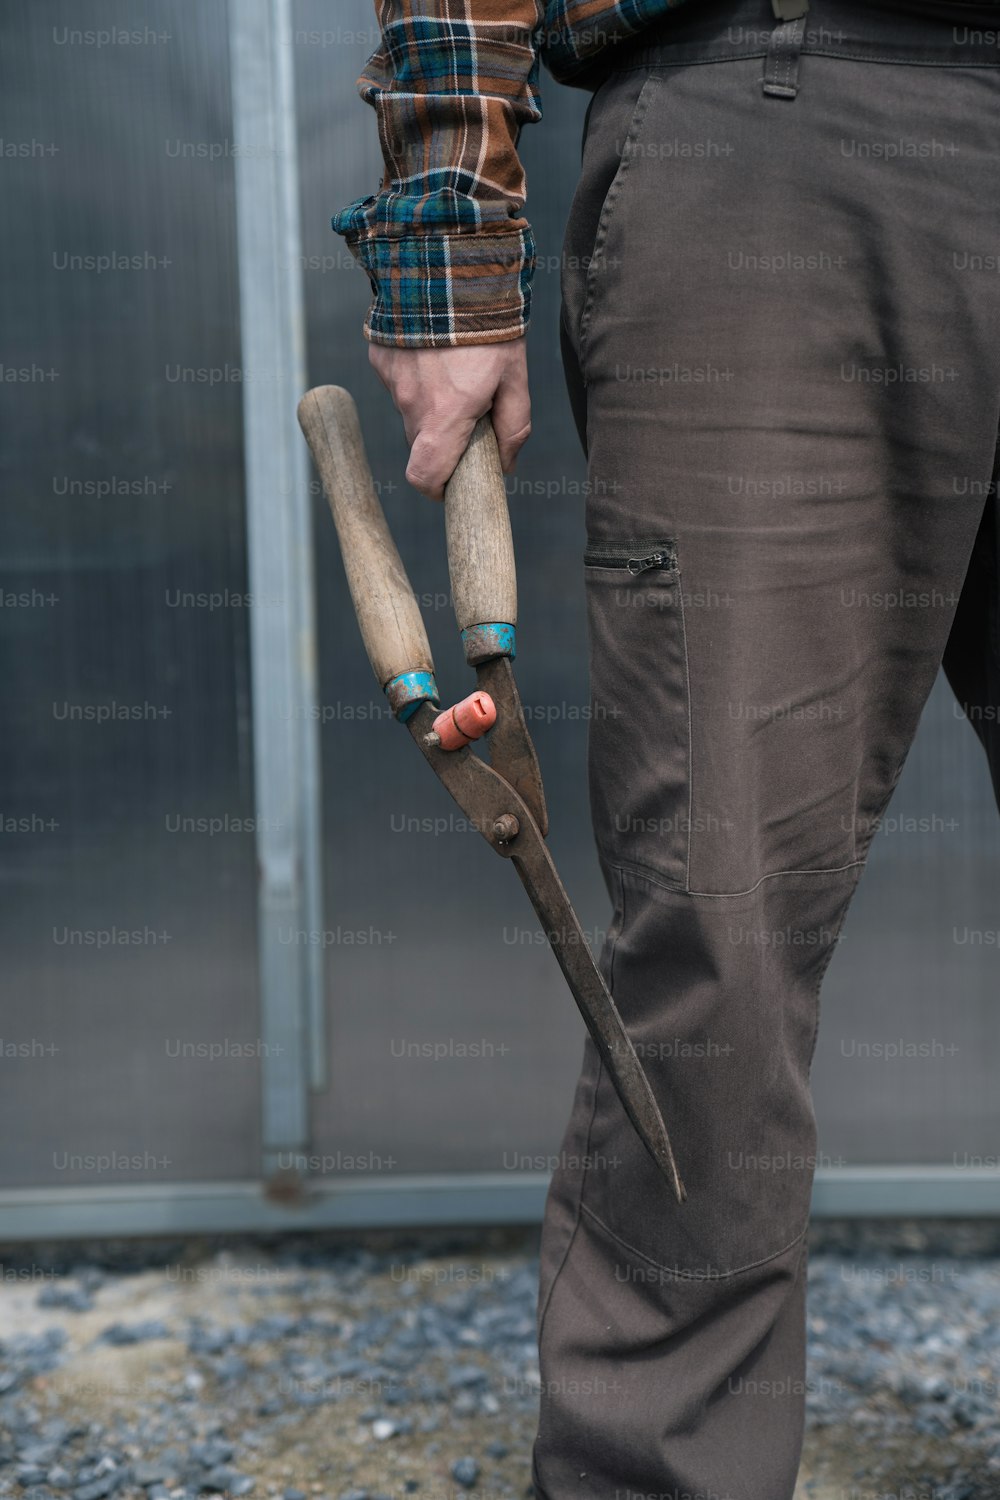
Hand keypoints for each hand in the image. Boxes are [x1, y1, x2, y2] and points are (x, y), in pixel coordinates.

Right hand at [368, 337, 530, 499]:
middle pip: (421, 443)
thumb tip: (505, 464)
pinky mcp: (380, 358)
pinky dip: (415, 374)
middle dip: (443, 437)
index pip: (424, 477)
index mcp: (445, 416)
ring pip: (410, 410)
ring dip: (430, 402)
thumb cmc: (489, 324)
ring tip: (454, 367)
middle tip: (469, 410)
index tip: (450, 481)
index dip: (436, 487)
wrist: (446, 264)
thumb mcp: (515, 376)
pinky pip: (398, 381)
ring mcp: (391, 380)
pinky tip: (434, 349)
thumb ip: (514, 426)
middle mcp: (411, 404)